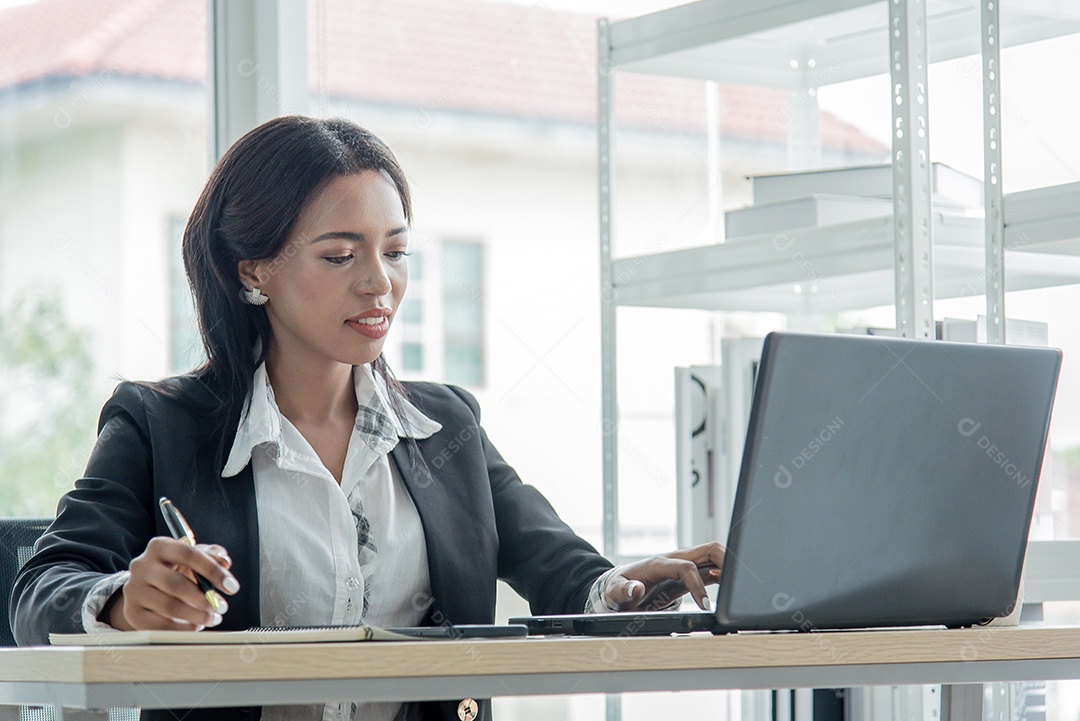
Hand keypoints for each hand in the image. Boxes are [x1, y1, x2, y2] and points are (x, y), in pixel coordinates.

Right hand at [105, 539, 239, 630]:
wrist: (148, 589)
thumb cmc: (177, 569)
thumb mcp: (193, 557)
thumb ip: (211, 556)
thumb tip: (224, 562)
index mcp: (159, 546)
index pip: (188, 554)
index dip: (212, 571)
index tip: (232, 587)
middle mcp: (141, 566)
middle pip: (176, 584)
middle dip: (205, 599)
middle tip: (223, 607)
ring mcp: (133, 590)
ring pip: (169, 607)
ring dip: (196, 616)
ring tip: (212, 618)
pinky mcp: (132, 612)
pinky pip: (159, 626)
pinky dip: (181, 629)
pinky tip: (195, 627)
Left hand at [602, 542, 723, 611]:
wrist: (619, 586)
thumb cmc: (618, 589)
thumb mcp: (615, 592)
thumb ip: (624, 591)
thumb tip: (636, 589)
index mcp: (659, 563)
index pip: (688, 567)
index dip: (699, 585)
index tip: (706, 606)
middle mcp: (675, 559)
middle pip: (709, 550)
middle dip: (726, 563)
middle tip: (734, 588)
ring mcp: (683, 564)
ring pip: (714, 556)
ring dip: (727, 568)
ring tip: (732, 590)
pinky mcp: (688, 574)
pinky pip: (710, 569)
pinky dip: (722, 575)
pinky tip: (725, 589)